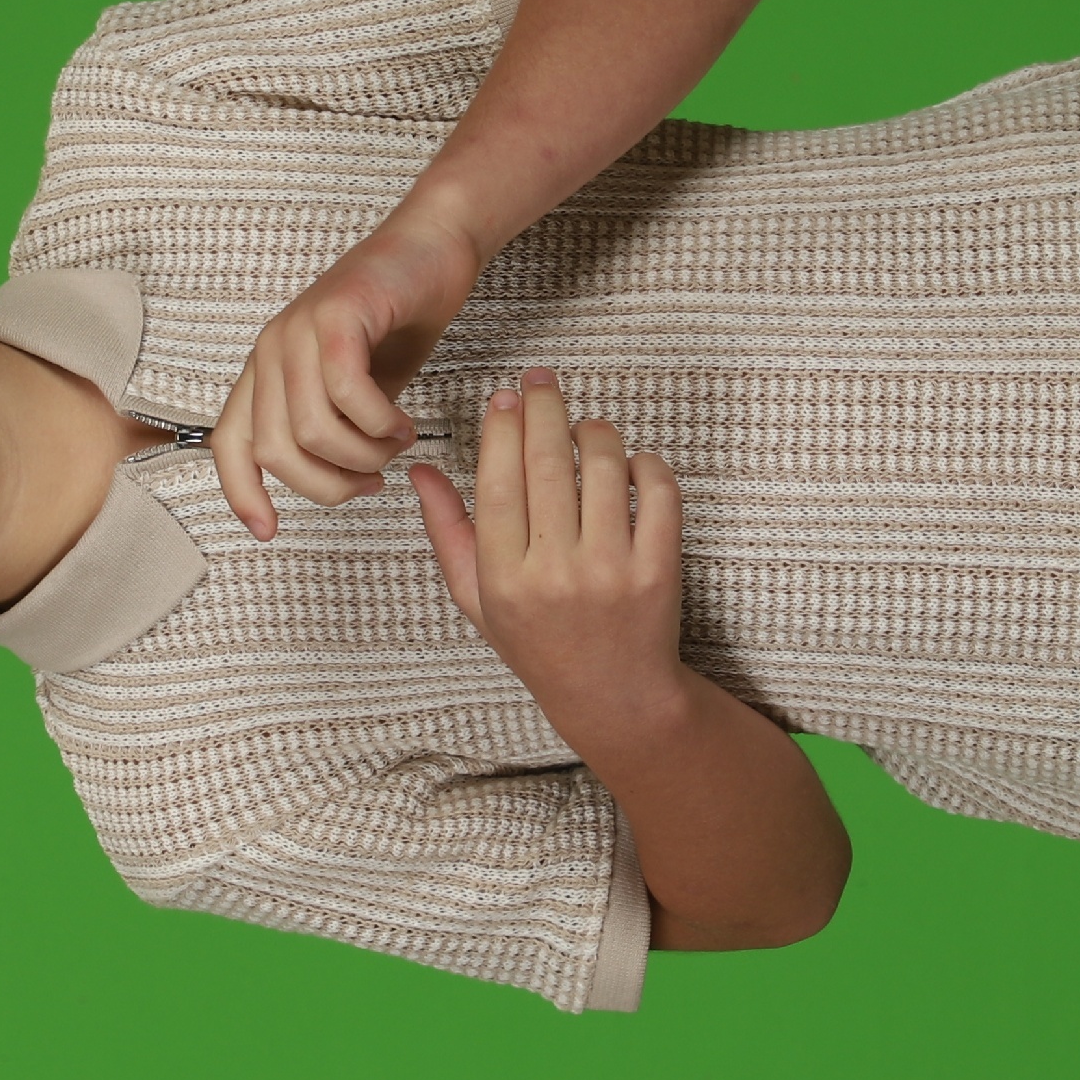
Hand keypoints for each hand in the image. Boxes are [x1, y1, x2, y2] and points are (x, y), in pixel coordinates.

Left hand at [210, 205, 482, 537]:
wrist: (434, 245)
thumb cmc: (399, 316)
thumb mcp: (356, 388)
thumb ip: (332, 428)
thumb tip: (332, 480)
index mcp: (266, 370)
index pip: (229, 443)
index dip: (242, 493)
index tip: (268, 531)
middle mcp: (271, 350)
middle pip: (277, 451)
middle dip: (330, 484)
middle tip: (372, 479)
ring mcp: (299, 328)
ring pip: (313, 429)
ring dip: (363, 454)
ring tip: (395, 442)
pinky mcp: (337, 313)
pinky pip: (346, 392)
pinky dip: (379, 422)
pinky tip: (402, 422)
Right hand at [405, 369, 686, 737]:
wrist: (614, 697)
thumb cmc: (538, 645)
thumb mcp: (477, 599)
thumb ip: (448, 532)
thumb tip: (420, 470)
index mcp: (504, 577)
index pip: (499, 479)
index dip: (503, 427)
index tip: (506, 397)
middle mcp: (555, 571)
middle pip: (549, 462)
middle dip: (544, 407)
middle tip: (541, 382)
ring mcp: (612, 569)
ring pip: (605, 466)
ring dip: (594, 431)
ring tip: (585, 430)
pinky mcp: (659, 568)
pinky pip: (657, 491)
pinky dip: (645, 463)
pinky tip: (630, 462)